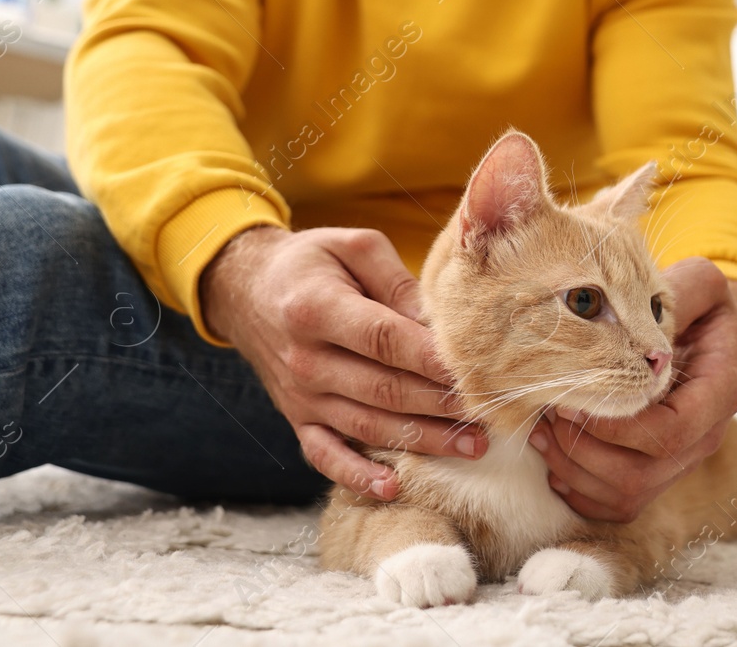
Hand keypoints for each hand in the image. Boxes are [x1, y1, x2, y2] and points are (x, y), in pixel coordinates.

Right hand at [199, 225, 487, 499]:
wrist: (245, 290)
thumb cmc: (311, 263)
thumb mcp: (352, 247)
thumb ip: (397, 280)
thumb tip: (439, 320)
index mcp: (317, 309)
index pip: (385, 340)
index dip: (432, 358)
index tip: (476, 370)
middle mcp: (306, 360)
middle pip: (384, 389)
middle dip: (442, 404)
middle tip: (491, 412)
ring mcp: (300, 396)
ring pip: (368, 426)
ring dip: (422, 440)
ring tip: (472, 447)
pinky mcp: (297, 419)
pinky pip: (325, 456)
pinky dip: (356, 476)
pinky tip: (392, 488)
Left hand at [527, 256, 736, 521]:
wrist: (706, 329)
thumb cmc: (698, 304)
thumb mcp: (697, 283)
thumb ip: (677, 293)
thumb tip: (634, 310)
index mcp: (721, 393)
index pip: (671, 432)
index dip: (617, 427)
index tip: (574, 398)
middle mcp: (705, 437)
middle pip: (642, 474)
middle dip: (584, 450)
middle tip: (549, 412)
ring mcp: (682, 462)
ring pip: (626, 495)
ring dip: (574, 470)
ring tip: (542, 431)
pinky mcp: (657, 474)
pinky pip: (616, 506)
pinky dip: (579, 491)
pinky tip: (554, 456)